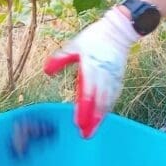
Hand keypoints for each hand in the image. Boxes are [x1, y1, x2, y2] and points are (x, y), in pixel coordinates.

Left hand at [43, 7, 137, 138]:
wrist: (119, 30)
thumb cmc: (94, 38)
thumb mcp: (74, 46)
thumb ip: (61, 59)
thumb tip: (46, 72)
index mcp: (91, 68)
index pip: (87, 93)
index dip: (83, 109)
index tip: (78, 123)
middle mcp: (104, 76)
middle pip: (99, 103)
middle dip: (92, 120)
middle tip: (85, 135)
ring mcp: (113, 78)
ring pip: (108, 102)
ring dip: (100, 117)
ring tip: (93, 130)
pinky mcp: (119, 79)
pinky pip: (114, 97)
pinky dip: (108, 108)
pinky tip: (102, 117)